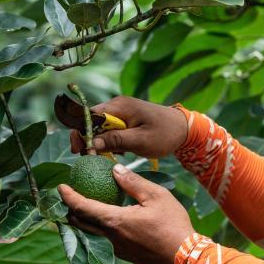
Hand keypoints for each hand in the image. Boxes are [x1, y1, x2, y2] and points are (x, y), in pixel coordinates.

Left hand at [59, 163, 193, 263]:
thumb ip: (133, 182)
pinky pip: (104, 241)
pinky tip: (108, 223)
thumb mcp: (157, 196)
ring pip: (91, 234)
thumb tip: (116, 170)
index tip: (60, 187)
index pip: (82, 207)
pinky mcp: (125, 256)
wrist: (184, 257)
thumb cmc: (173, 225)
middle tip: (70, 197)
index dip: (68, 196)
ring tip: (86, 209)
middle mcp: (110, 237)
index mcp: (115, 220)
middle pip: (80, 223)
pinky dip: (98, 230)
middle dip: (71, 210)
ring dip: (84, 221)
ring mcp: (117, 249)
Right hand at [69, 95, 189, 158]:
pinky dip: (111, 141)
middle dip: (89, 139)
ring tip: (109, 156)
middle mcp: (117, 106)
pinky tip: (119, 152)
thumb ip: (115, 141)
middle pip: (92, 121)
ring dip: (101, 142)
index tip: (78, 149)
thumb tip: (91, 144)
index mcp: (119, 106)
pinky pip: (111, 130)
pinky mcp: (127, 120)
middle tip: (90, 157)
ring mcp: (122, 112)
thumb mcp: (140, 140)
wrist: (184, 129)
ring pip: (100, 127)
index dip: (80, 131)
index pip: (89, 115)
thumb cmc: (165, 134)